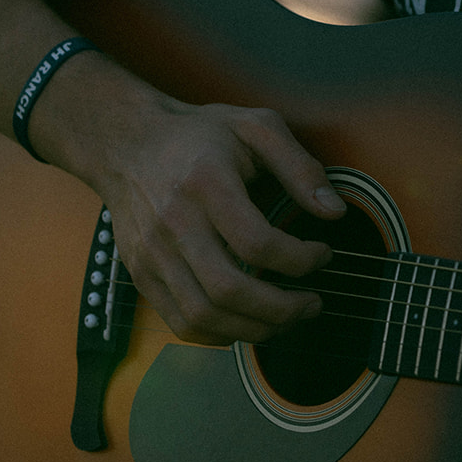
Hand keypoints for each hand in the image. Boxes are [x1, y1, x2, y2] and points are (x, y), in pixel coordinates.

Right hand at [40, 60, 347, 345]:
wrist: (126, 142)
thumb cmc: (200, 134)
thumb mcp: (257, 127)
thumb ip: (300, 166)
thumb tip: (334, 211)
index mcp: (205, 183)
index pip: (257, 243)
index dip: (300, 259)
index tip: (323, 254)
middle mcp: (173, 223)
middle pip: (228, 290)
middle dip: (282, 309)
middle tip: (313, 303)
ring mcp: (151, 254)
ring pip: (203, 315)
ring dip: (255, 329)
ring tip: (288, 319)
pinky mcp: (140, 274)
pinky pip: (180, 321)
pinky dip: (219, 335)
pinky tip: (248, 322)